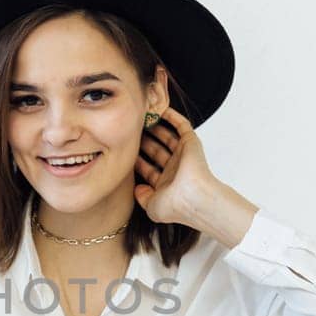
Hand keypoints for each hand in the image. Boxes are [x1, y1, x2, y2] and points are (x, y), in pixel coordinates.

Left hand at [134, 106, 218, 226]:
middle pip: (156, 151)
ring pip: (167, 138)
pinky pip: (181, 126)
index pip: (149, 169)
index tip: (123, 151)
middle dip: (143, 142)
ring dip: (155, 128)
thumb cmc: (174, 205)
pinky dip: (172, 117)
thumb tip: (137, 188)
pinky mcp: (191, 143)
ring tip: (141, 118)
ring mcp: (183, 156)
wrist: (192, 198)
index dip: (136, 161)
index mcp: (166, 184)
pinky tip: (160, 109)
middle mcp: (174, 170)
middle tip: (130, 132)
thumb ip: (141, 197)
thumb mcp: (150, 206)